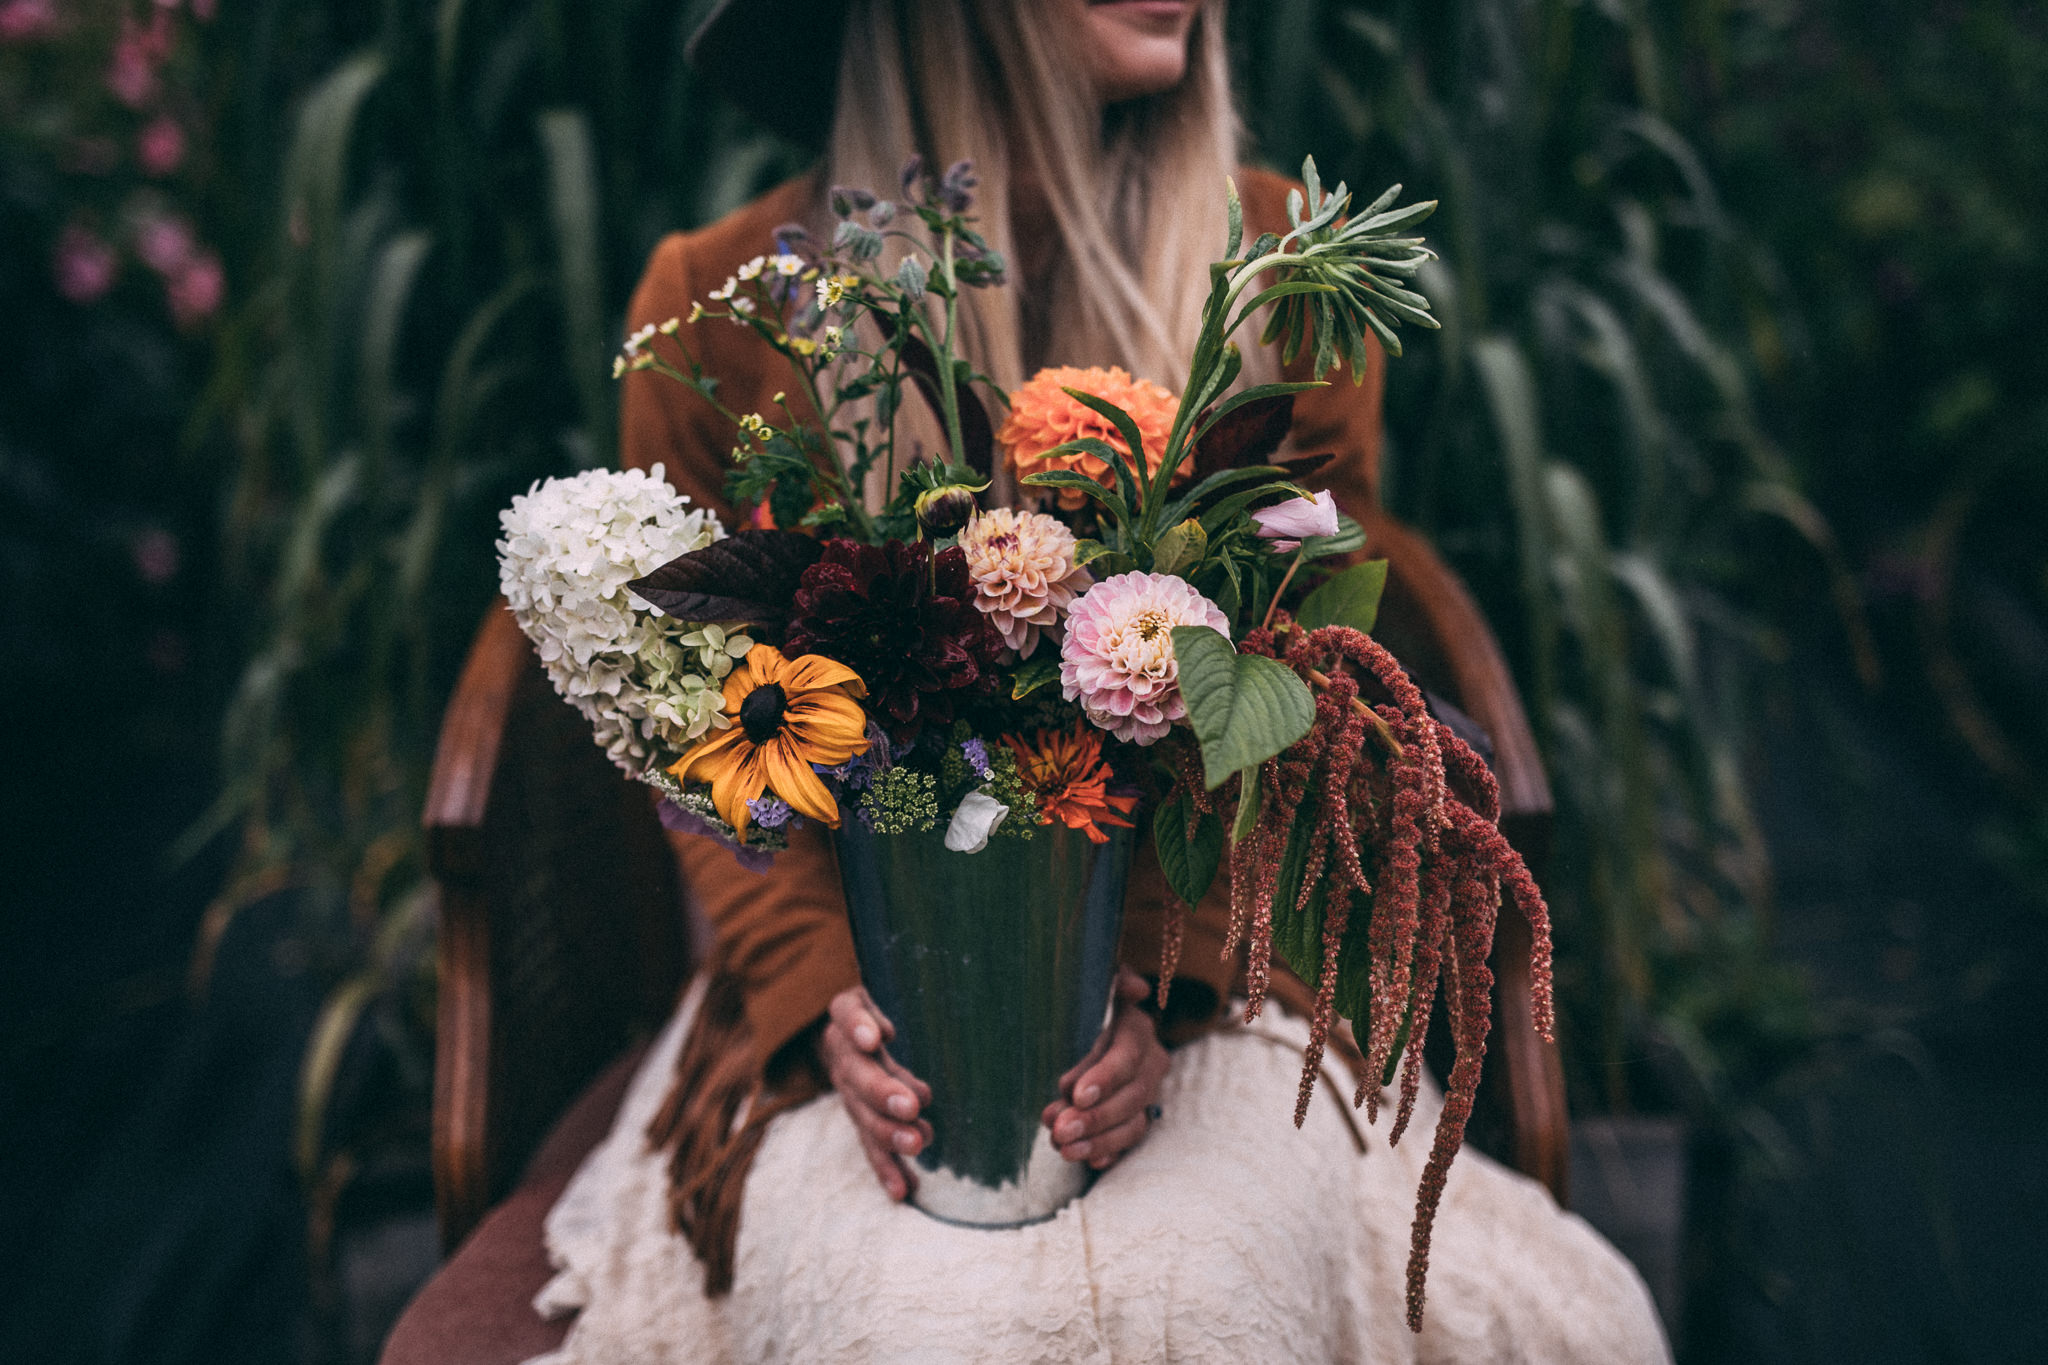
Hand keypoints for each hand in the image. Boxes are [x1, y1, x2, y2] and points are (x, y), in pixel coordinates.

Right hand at [817, 985, 932, 1199]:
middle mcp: (844, 1058)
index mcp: (847, 1020)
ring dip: (888, 1133)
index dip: (858, 1025)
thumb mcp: (872, 1000)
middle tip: (910, 1107)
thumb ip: (875, 1015)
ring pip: (863, 1114)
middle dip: (883, 1093)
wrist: (841, 1032)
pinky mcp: (860, 1116)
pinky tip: (902, 1190)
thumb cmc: (872, 1010)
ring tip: (917, 1144)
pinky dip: (885, 1168)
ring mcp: (850, 1090)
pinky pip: (869, 1145)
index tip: (874, 1038)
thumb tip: (884, 1036)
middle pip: (858, 1075)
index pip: (847, 1014)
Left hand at [1041, 968, 1169, 1170]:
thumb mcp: (1097, 984)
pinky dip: (1108, 1153)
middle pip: (1132, 1097)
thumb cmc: (1087, 1003)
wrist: (1087, 1023)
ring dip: (1099, 1141)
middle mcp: (1149, 1064)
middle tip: (1060, 1130)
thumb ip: (1115, 981)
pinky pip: (1127, 1142)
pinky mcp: (1133, 1117)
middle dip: (1096, 1118)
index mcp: (1138, 1030)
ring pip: (1133, 1124)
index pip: (1128, 1056)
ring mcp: (1144, 1094)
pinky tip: (1086, 1160)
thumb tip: (1137, 989)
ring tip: (1063, 1149)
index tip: (1075, 1094)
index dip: (1105, 1077)